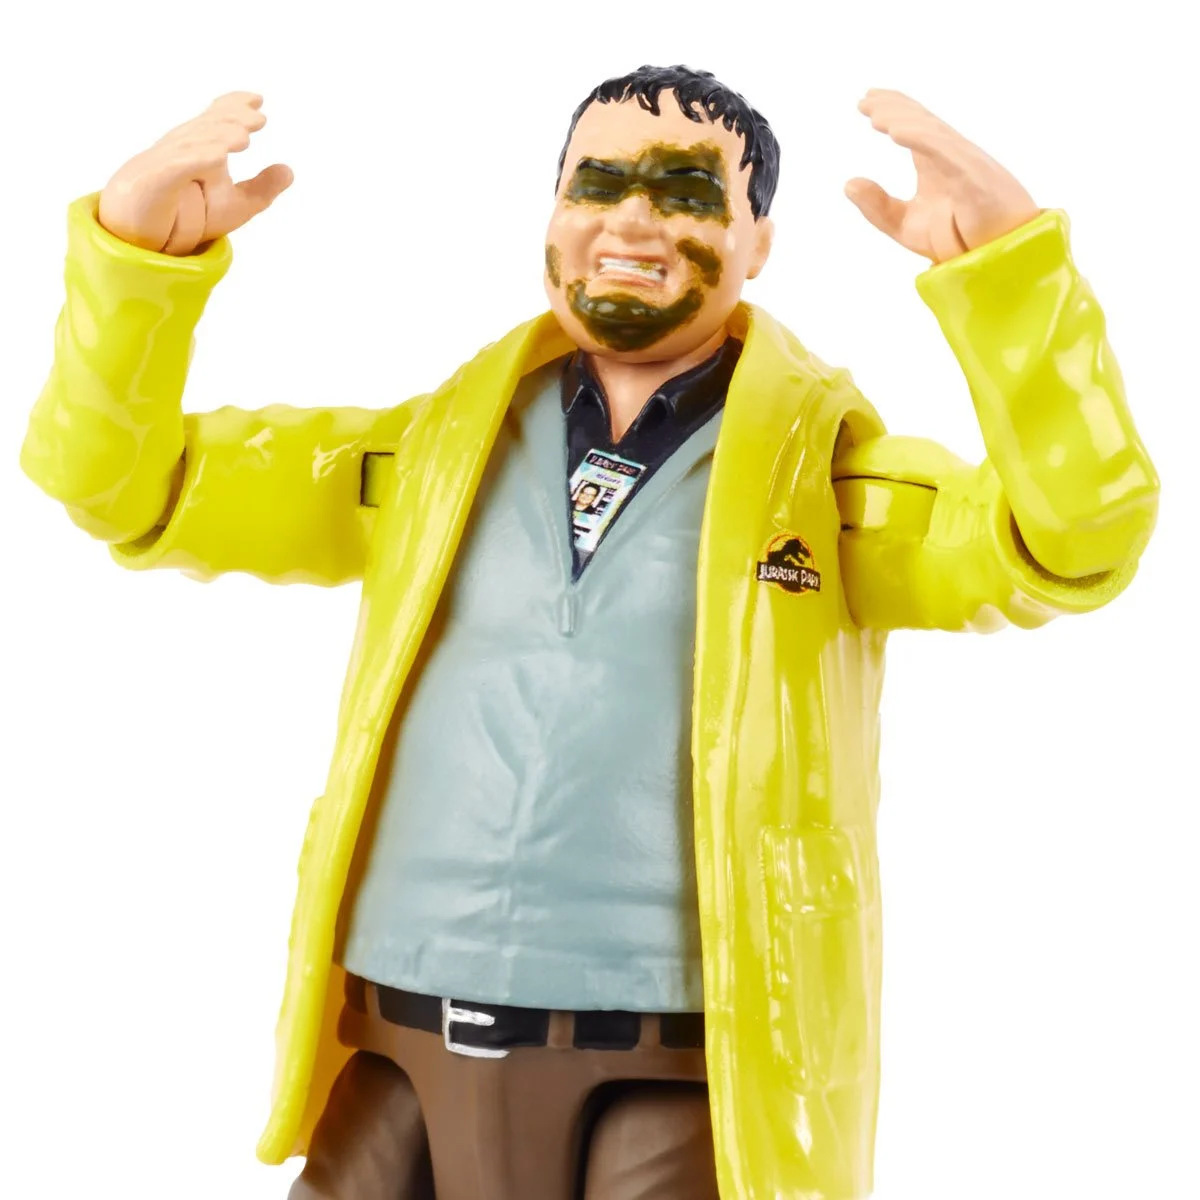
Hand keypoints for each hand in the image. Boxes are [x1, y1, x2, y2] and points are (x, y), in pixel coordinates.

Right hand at [98, 91, 292, 255]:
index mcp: (199, 148)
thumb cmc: (183, 214)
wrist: (140, 236)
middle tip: (259, 119)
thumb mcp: (234, 205)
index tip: (258, 100)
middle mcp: (180, 149)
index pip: (216, 120)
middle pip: (207, 128)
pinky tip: (216, 157)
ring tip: (243, 138)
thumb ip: (261, 189)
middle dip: (232, 119)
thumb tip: (290, 170)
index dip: (233, 106)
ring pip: (192, 145)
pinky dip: (194, 160)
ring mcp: (164, 164)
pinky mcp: (152, 185)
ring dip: (217, 137)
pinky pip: (173, 168)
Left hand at [845, 89, 1038, 263]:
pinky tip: (896, 132)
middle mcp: (950, 158)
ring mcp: (964, 164)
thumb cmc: (961, 240)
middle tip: (865, 99)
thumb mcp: (906, 226)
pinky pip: (945, 151)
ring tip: (874, 114)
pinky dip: (921, 139)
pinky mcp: (974, 177)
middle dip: (894, 107)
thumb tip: (847, 183)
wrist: (996, 261)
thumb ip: (878, 207)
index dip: (893, 110)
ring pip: (930, 132)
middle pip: (920, 122)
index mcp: (935, 165)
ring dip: (902, 120)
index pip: (913, 128)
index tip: (866, 101)